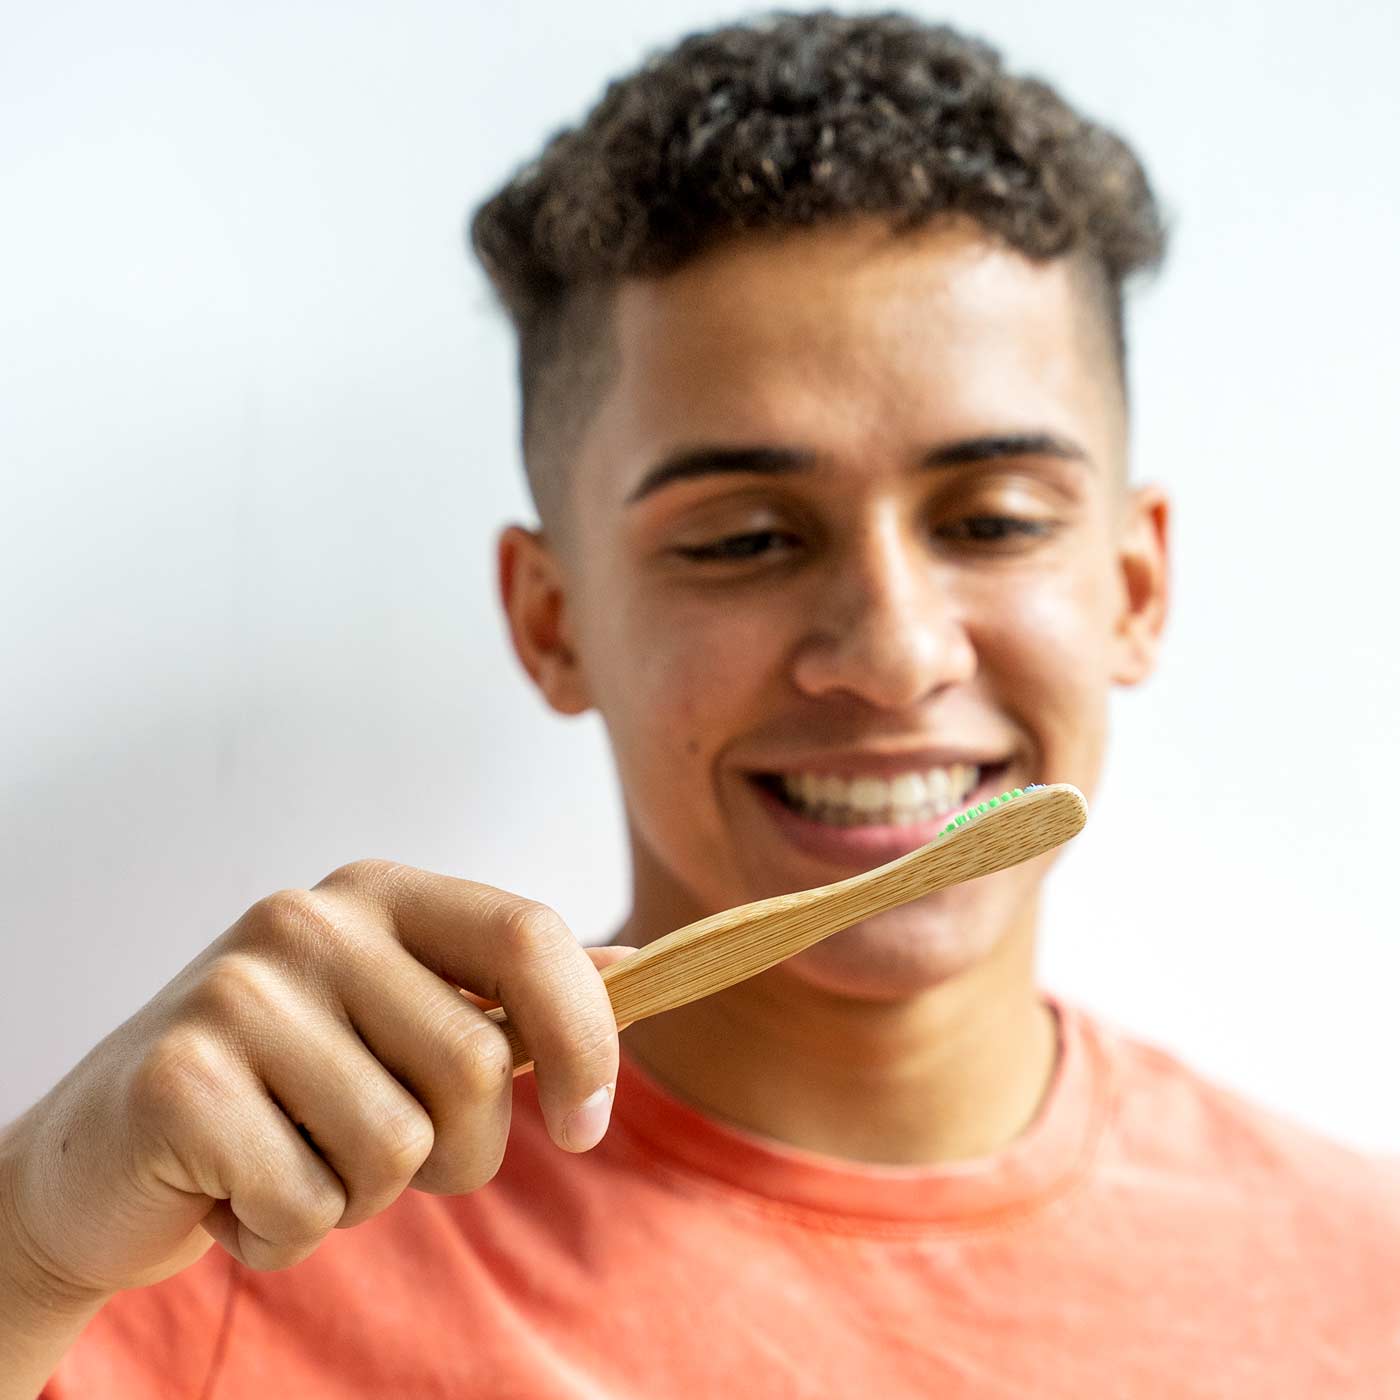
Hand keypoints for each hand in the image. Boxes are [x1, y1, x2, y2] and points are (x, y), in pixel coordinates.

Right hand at [0, 861, 636, 1302]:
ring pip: (399, 1148)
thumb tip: (633, 965)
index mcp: (381, 895)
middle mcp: (310, 919)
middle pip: (478, 1066)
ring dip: (362, 1197)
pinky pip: (308, 1206)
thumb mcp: (399, 1018)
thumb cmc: (283, 1087)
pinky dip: (287, 1234)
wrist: (105, 1154)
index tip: (589, 1122)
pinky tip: (233, 1193)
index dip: (585, 1037)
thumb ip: (506, 993)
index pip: (528, 936)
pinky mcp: (180, 1080)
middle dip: (458, 1153)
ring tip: (295, 1160)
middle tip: (379, 1156)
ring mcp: (239, 991)